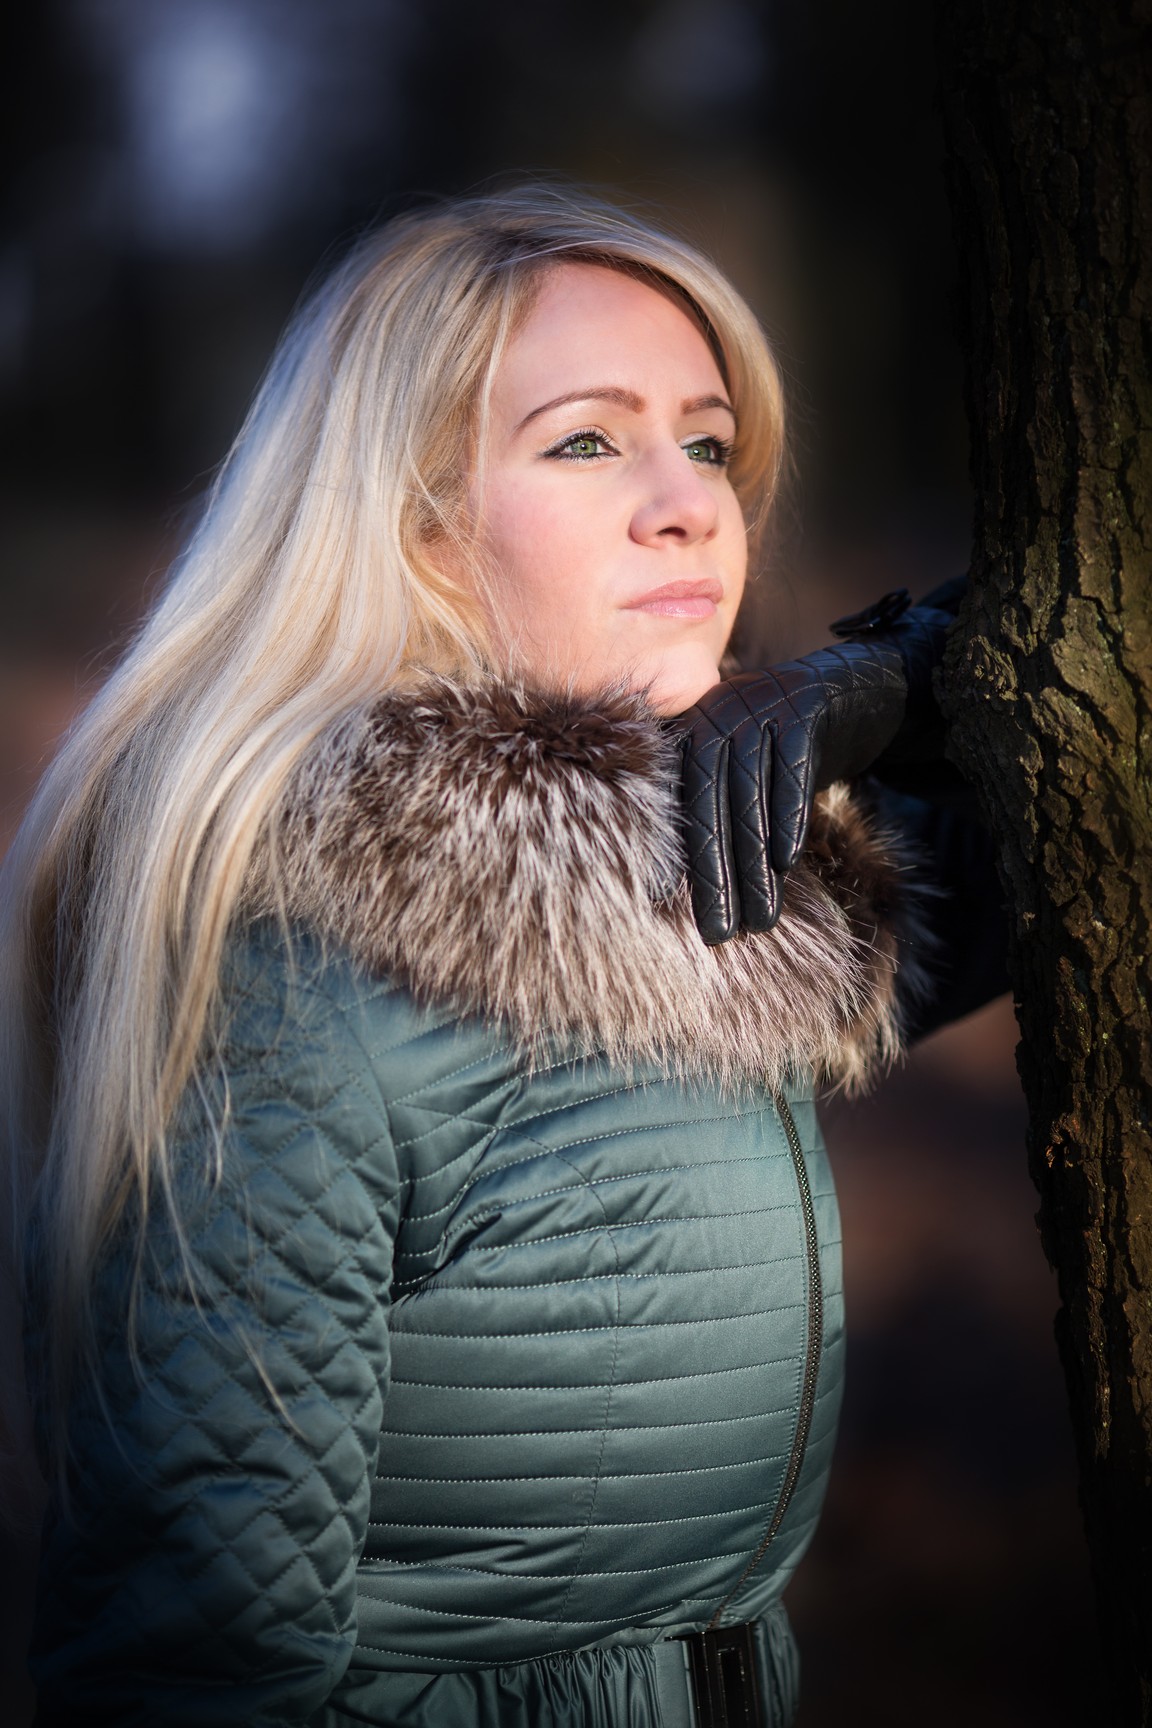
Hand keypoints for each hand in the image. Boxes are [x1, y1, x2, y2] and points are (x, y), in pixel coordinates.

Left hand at [676, 587, 958, 944]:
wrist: (869, 688)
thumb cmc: (804, 747)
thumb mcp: (758, 774)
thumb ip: (727, 810)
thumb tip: (704, 891)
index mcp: (698, 730)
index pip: (682, 803)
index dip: (680, 858)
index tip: (672, 910)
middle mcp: (720, 711)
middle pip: (709, 802)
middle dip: (714, 873)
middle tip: (719, 933)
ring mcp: (761, 703)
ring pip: (749, 793)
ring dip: (753, 862)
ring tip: (760, 918)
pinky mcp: (805, 706)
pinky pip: (792, 769)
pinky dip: (788, 817)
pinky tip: (788, 862)